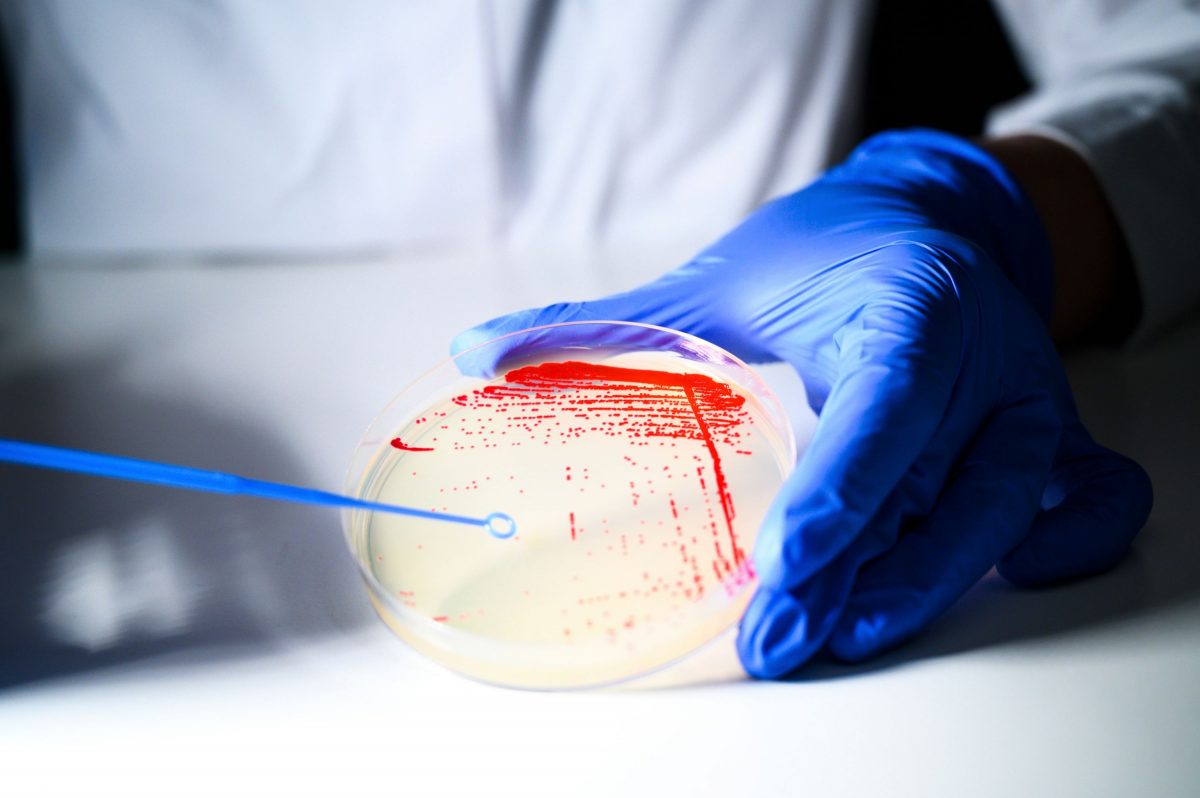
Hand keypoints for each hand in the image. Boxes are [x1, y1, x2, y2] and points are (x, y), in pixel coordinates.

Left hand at [452, 129, 1151, 677]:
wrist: (927, 221)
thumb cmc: (826, 251)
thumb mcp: (720, 278)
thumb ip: (607, 323)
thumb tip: (484, 350)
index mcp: (914, 302)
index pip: (889, 406)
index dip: (847, 491)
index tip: (787, 564)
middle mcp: (985, 359)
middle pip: (942, 487)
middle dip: (863, 576)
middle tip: (780, 639)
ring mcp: (1025, 404)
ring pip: (994, 517)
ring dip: (915, 588)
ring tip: (832, 636)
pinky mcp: (1045, 441)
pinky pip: (1072, 508)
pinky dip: (1033, 553)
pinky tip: (949, 591)